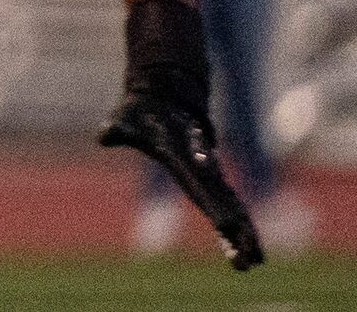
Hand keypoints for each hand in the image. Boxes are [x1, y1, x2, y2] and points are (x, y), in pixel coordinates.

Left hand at [102, 91, 263, 268]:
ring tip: (256, 262)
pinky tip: (246, 248)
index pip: (202, 188)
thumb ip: (116, 130)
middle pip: (225, 205)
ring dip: (245, 234)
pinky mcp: (211, 180)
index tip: (228, 228)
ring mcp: (210, 175)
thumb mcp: (124, 120)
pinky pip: (229, 206)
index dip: (215, 207)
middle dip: (239, 232)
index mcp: (184, 160)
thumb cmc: (140, 114)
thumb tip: (104, 135)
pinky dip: (238, 226)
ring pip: (233, 208)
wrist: (165, 98)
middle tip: (252, 261)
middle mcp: (203, 170)